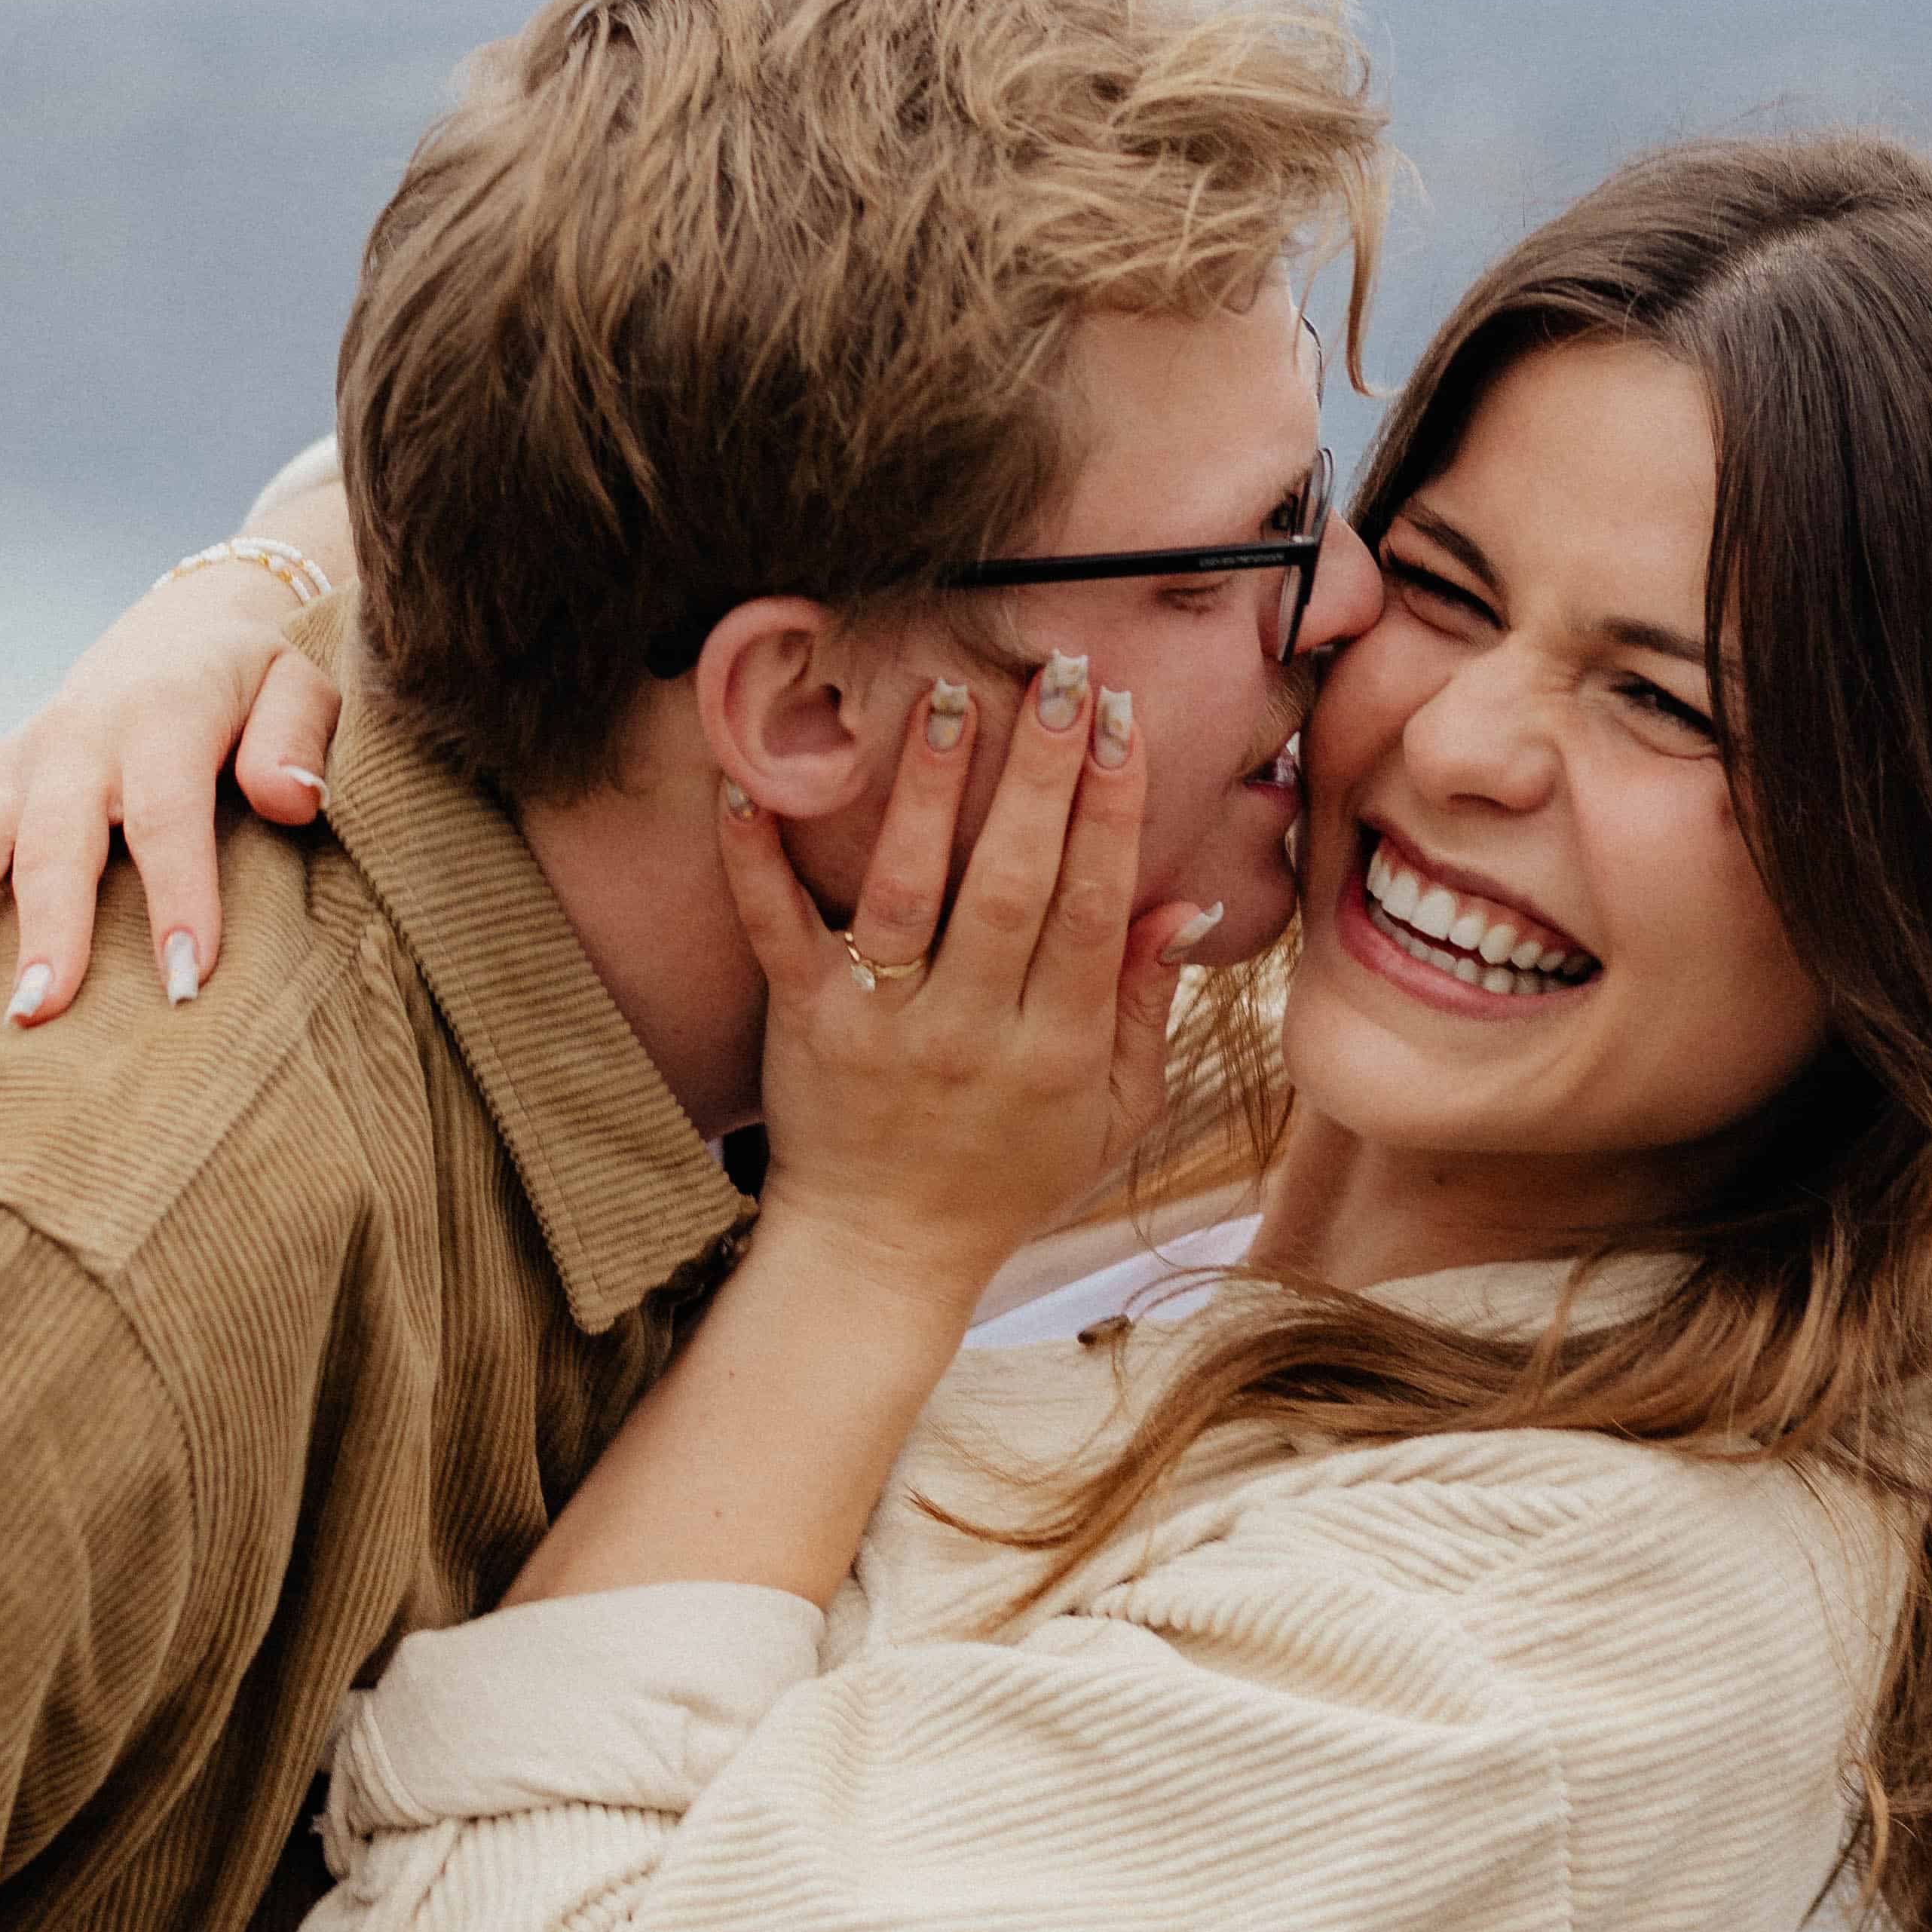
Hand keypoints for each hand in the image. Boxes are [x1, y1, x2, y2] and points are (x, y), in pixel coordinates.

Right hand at [0, 559, 346, 1022]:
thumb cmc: (245, 691)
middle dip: (44, 929)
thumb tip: (290, 797)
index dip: (177, 897)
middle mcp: (67, 743)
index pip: (166, 814)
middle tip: (38, 1014)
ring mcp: (4, 772)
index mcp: (157, 719)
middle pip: (48, 840)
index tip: (186, 983)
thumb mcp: (299, 687)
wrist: (170, 640)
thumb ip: (296, 738)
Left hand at [723, 653, 1204, 1319]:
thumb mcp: (1112, 1114)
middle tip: (1061, 676)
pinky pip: (778, 930)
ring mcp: (882, 1025)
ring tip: (952, 699)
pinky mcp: (803, 1023)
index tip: (1125, 722)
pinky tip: (747, 783)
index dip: (1114, 809)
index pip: (1094, 907)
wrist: (883, 1255)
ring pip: (910, 892)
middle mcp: (972, 1030)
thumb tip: (1184, 904)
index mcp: (1059, 1048)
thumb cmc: (1008, 1177)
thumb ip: (1146, 1009)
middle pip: (1013, 883)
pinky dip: (756, 860)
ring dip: (932, 791)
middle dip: (1042, 774)